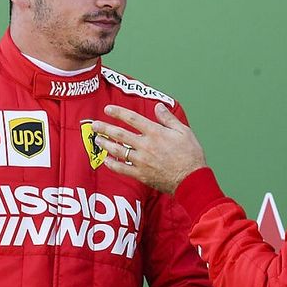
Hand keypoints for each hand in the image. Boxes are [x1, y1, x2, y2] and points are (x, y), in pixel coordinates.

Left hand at [91, 103, 207, 193]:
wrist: (191, 179)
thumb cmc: (191, 155)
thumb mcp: (184, 131)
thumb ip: (168, 119)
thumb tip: (158, 106)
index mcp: (156, 133)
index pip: (132, 119)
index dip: (118, 112)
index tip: (108, 109)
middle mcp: (146, 145)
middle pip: (120, 134)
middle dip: (105, 128)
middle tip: (95, 125)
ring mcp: (142, 161)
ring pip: (118, 150)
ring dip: (105, 144)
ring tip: (97, 140)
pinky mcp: (141, 174)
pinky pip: (122, 168)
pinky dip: (112, 164)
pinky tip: (105, 160)